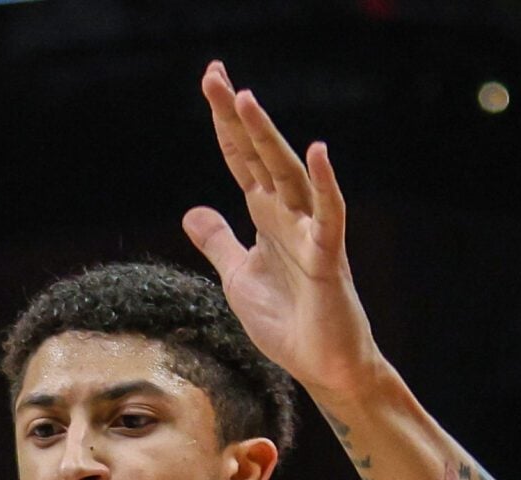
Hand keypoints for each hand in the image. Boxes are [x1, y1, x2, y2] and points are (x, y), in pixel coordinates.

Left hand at [181, 63, 384, 400]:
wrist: (322, 364)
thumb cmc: (287, 321)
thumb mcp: (237, 277)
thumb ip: (219, 242)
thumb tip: (192, 211)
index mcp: (266, 216)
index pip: (240, 159)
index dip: (223, 123)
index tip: (209, 80)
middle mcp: (288, 215)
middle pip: (258, 155)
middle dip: (236, 116)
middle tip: (213, 73)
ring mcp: (311, 233)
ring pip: (288, 175)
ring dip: (267, 138)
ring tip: (246, 101)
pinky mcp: (328, 259)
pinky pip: (328, 216)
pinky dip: (324, 183)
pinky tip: (315, 152)